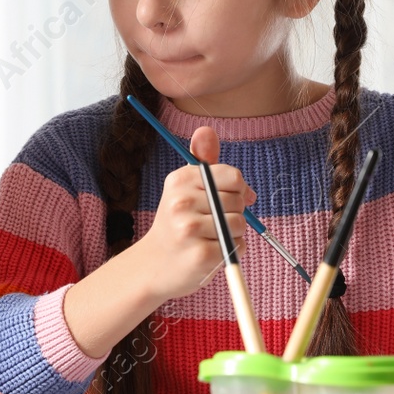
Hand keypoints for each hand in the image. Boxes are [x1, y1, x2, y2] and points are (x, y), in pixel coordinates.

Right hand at [128, 126, 255, 302]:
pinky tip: (212, 252)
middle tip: (212, 222)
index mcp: (180, 180)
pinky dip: (232, 251)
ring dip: (234, 234)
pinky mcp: (201, 256)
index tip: (228, 198)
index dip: (238, 189)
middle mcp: (181, 202)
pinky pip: (238, 246)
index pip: (233, 177)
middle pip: (239, 201)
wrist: (154, 264)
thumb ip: (201, 159)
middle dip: (234, 213)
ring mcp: (190, 230)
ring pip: (240, 225)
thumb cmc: (177, 222)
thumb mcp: (184, 187)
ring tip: (211, 238)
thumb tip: (207, 129)